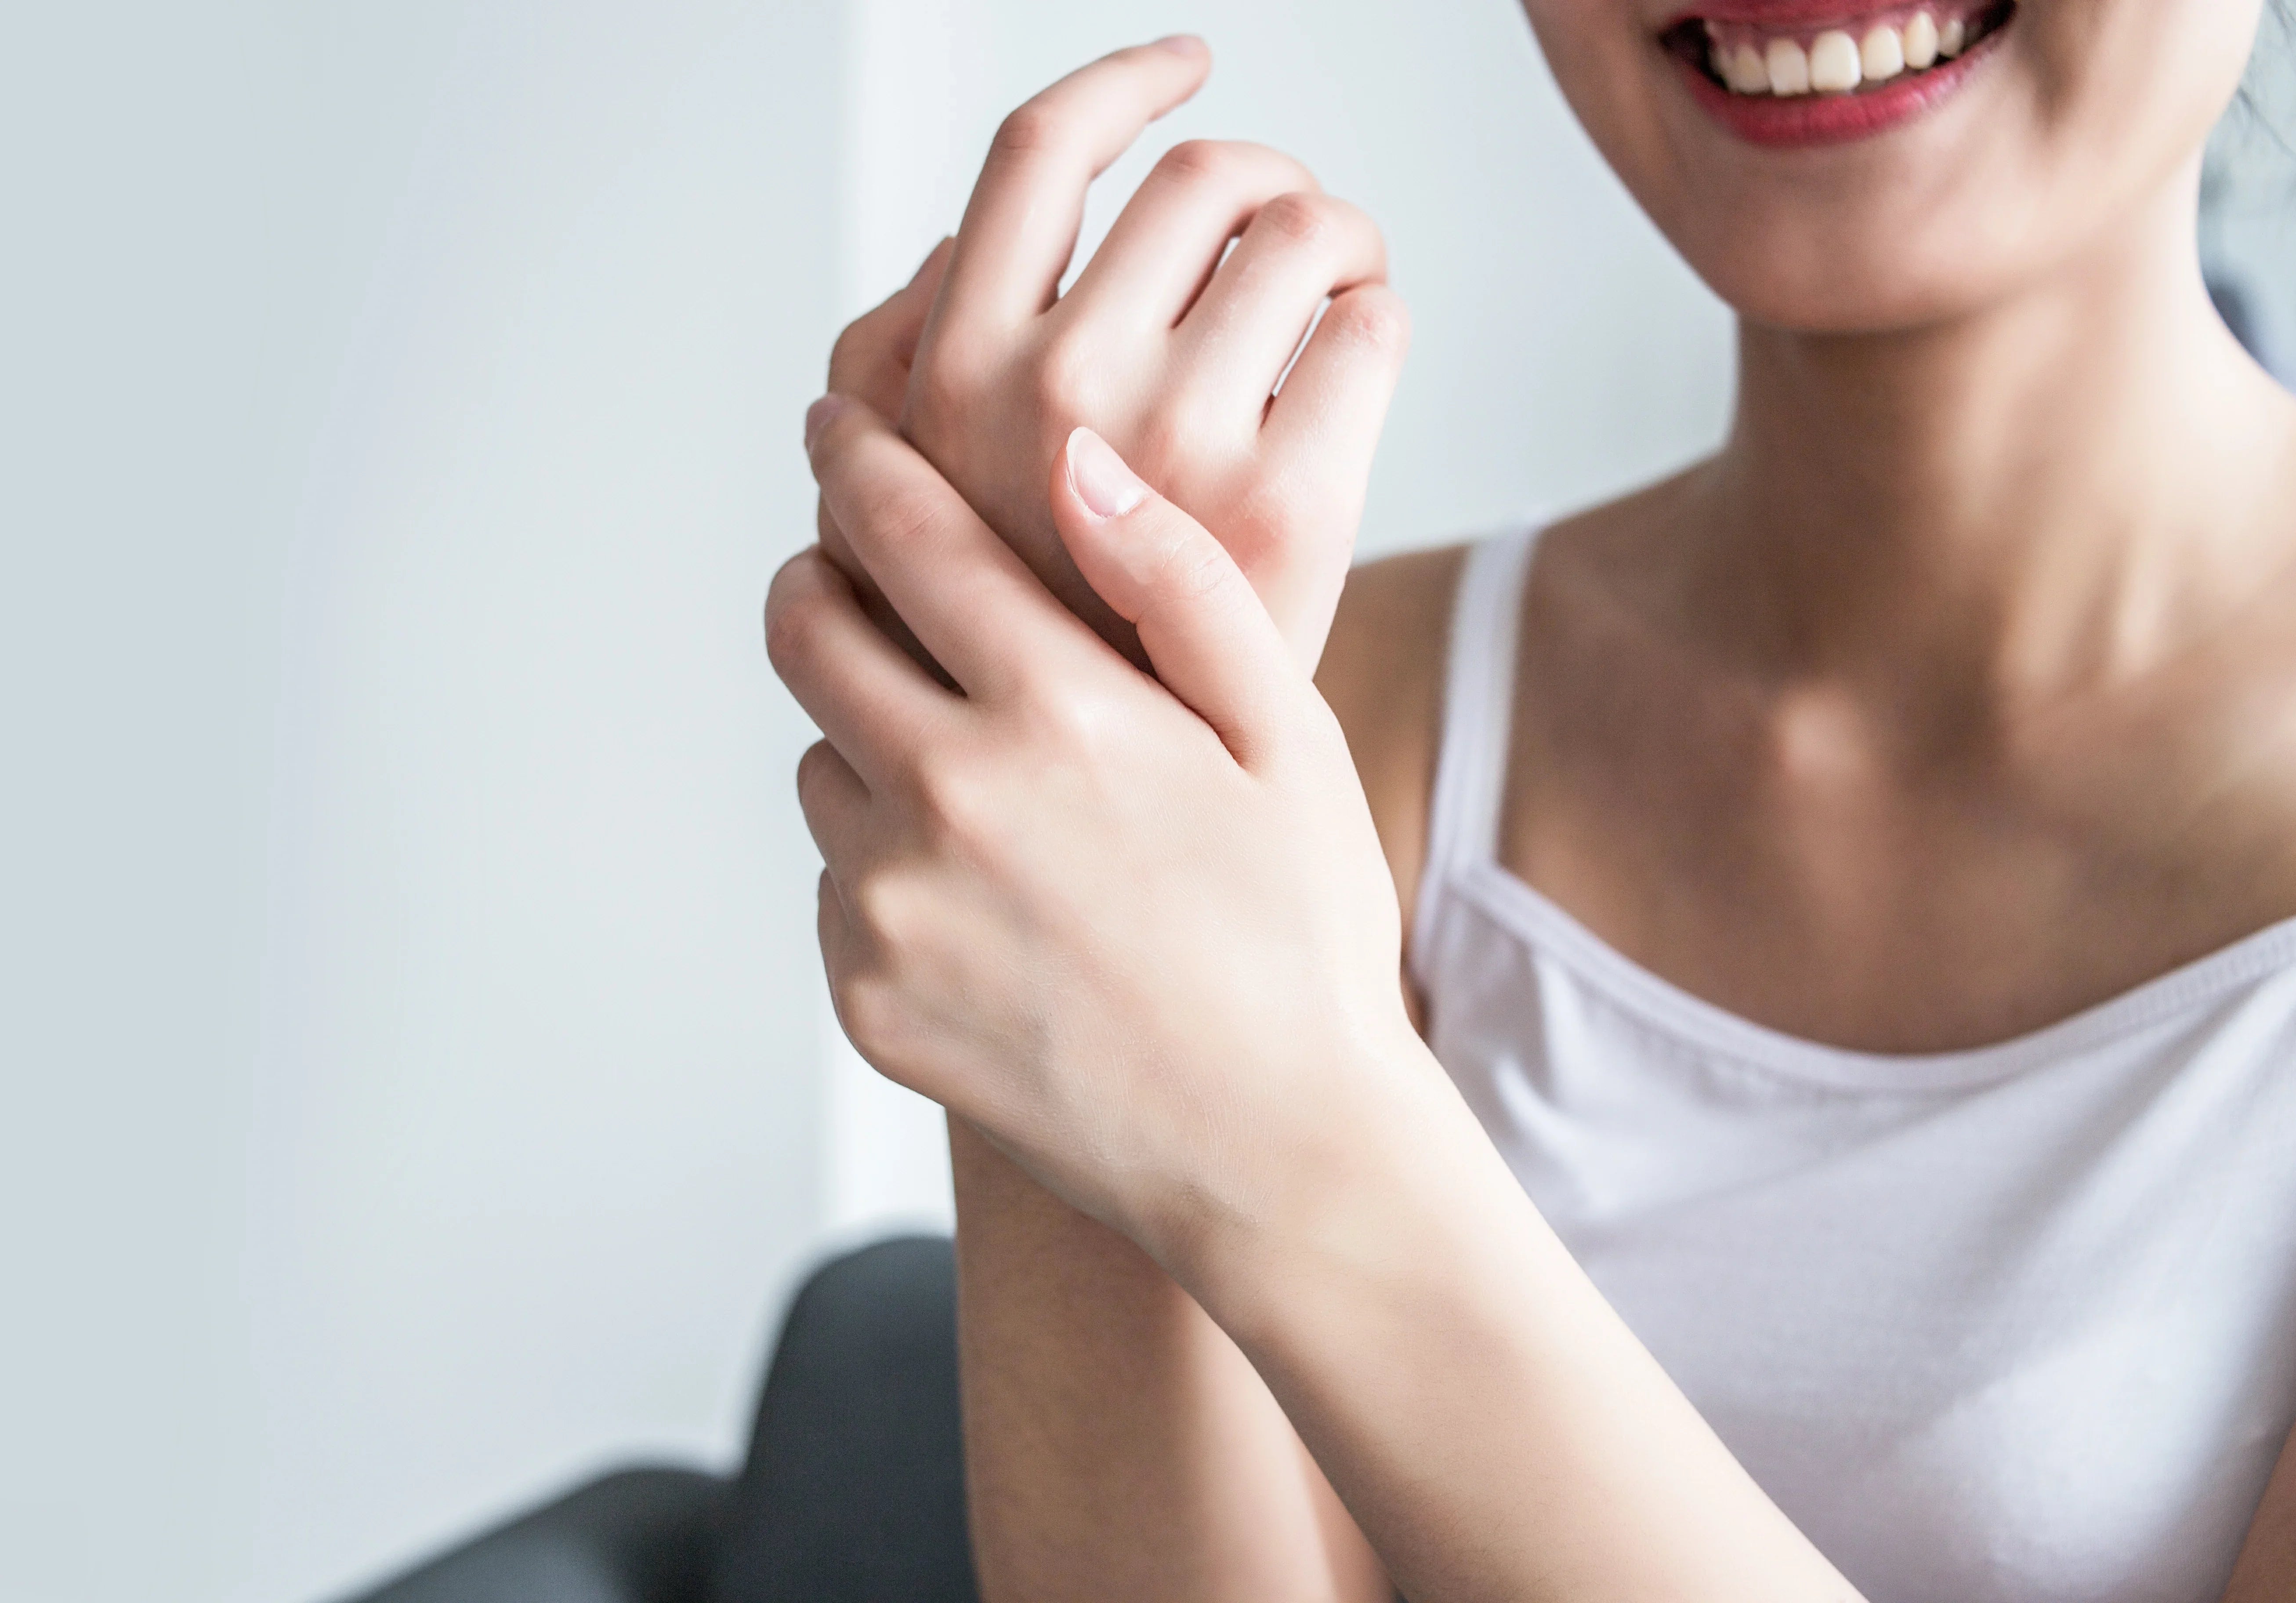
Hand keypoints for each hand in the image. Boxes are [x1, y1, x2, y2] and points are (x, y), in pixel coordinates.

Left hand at [772, 395, 1434, 1261]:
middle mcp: (947, 800)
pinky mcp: (866, 1000)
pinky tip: (989, 897)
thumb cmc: (1304, 934)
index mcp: (1056, 712)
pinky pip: (837, 882)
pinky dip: (884, 862)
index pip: (901, 533)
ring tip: (981, 781)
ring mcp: (891, 910)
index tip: (837, 424)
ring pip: (820, 761)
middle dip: (820, 578)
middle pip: (807, 631)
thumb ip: (1178, 583)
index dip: (857, 458)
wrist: (1279, 1153)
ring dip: (868, 737)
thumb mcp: (1285, 735)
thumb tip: (1077, 462)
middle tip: (856, 571)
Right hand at [821, 37, 1409, 673]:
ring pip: (1301, 232)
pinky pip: (1371, 330)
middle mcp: (1058, 395)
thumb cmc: (1019, 644)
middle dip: (1263, 181)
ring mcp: (1177, 448)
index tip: (1185, 65)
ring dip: (1335, 239)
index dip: (1124, 82)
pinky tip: (1350, 369)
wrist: (1116, 818)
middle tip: (1287, 233)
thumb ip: (901, 366)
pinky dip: (1376, 321)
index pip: (1037, 152)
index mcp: (954, 376)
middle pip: (1202, 179)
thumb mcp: (898, 501)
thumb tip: (958, 245)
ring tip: (1334, 294)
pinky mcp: (1292, 508)